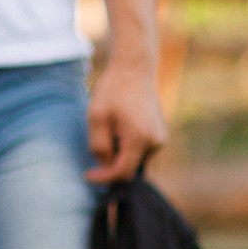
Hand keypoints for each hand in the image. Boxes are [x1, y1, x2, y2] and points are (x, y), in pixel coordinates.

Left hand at [85, 55, 166, 183]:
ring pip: (135, 160)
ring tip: (109, 129)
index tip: (87, 175)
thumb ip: (99, 146)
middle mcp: (156, 143)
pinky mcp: (160, 135)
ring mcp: (160, 139)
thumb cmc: (112, 91)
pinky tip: (118, 128)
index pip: (123, 173)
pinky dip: (126, 148)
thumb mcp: (96, 118)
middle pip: (130, 169)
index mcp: (140, 139)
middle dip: (110, 165)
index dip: (103, 178)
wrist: (134, 70)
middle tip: (97, 143)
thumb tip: (104, 167)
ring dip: (118, 154)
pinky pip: (140, 151)